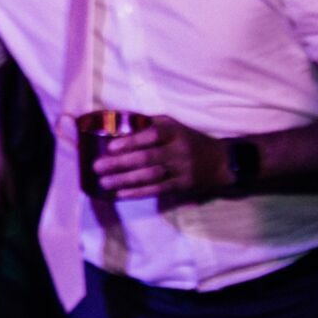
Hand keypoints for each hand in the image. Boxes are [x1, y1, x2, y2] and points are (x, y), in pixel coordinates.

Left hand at [92, 116, 229, 200]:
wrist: (220, 161)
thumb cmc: (188, 139)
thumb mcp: (173, 126)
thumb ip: (148, 124)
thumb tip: (117, 124)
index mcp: (175, 132)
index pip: (152, 135)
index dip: (131, 141)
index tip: (110, 147)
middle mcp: (178, 151)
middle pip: (147, 158)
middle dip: (120, 163)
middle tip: (97, 167)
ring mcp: (181, 170)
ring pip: (150, 176)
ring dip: (124, 180)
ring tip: (103, 182)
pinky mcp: (182, 186)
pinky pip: (157, 190)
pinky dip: (137, 193)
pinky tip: (120, 194)